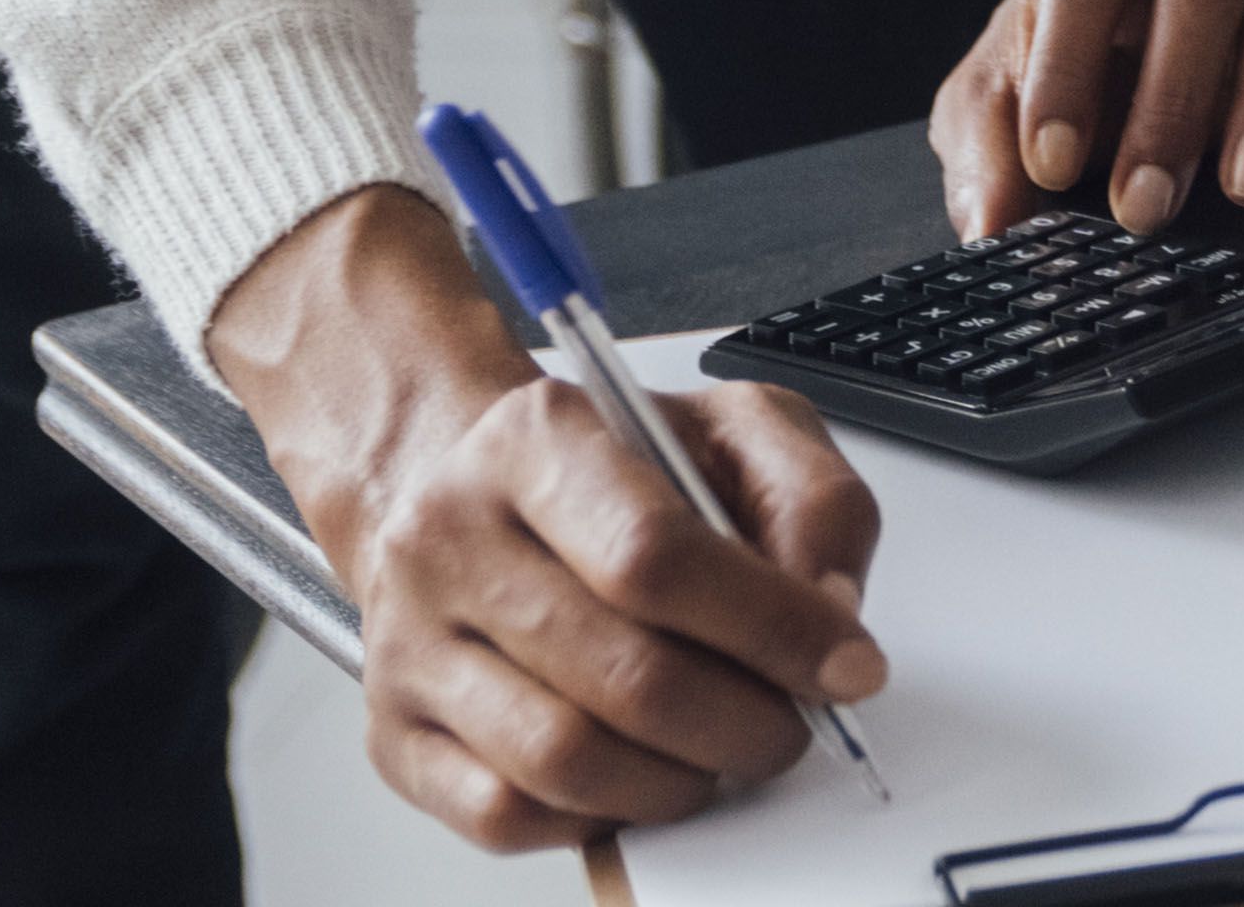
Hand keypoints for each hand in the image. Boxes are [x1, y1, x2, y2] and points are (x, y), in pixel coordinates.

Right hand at [211, 185, 887, 850]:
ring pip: (564, 759)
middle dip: (743, 722)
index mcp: (534, 437)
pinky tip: (643, 772)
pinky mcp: (397, 733)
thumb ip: (812, 497)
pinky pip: (506, 813)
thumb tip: (832, 607)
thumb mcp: (732, 429)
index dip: (772, 627)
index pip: (657, 555)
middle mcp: (451, 535)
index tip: (846, 665)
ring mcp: (411, 643)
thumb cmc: (612, 471)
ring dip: (680, 780)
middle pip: (622, 672)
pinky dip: (599, 814)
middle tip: (793, 726)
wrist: (464, 494)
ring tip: (727, 751)